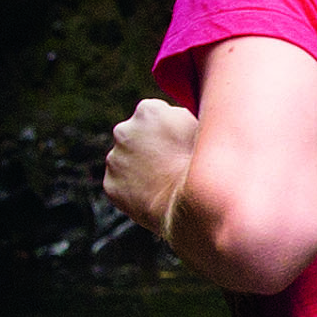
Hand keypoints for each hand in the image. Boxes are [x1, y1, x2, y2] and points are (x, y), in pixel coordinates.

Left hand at [99, 97, 198, 240]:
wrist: (193, 205)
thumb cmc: (206, 165)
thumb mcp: (204, 127)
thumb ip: (185, 117)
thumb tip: (185, 115)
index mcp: (148, 110)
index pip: (155, 116)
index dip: (170, 131)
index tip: (180, 144)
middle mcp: (124, 130)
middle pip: (137, 136)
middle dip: (150, 146)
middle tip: (171, 163)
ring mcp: (115, 159)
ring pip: (126, 160)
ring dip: (140, 168)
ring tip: (164, 182)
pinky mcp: (110, 185)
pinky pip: (122, 185)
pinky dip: (133, 189)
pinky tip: (154, 195)